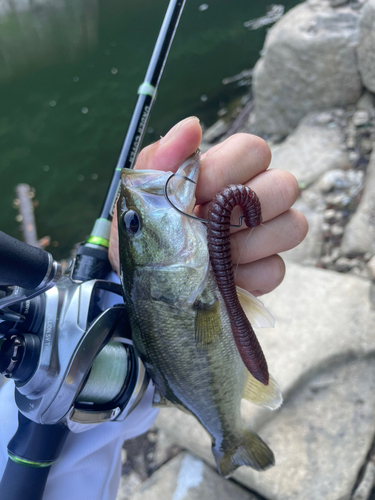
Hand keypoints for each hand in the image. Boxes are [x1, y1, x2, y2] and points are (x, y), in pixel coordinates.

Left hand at [109, 116, 307, 295]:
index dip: (227, 171)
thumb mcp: (144, 194)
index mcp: (227, 170)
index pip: (254, 150)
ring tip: (210, 254)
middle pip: (285, 185)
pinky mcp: (267, 270)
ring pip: (292, 226)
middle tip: (205, 226)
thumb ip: (163, 159)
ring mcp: (267, 234)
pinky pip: (276, 269)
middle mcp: (255, 197)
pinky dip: (245, 277)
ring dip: (246, 244)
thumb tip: (192, 126)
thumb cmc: (149, 229)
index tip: (195, 195)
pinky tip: (219, 277)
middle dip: (241, 210)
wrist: (147, 278)